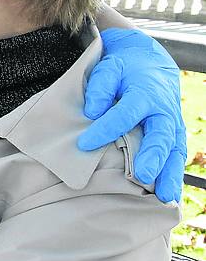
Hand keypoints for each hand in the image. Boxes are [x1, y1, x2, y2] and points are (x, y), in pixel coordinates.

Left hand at [78, 28, 185, 202]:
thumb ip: (101, 86)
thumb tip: (92, 111)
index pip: (125, 114)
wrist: (150, 64)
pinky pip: (176, 156)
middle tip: (143, 176)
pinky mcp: (174, 135)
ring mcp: (172, 124)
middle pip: (160, 136)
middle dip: (152, 157)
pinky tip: (167, 194)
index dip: (106, 128)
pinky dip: (173, 175)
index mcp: (146, 92)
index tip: (85, 144)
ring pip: (174, 151)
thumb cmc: (126, 69)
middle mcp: (163, 111)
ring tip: (164, 196)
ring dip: (170, 174)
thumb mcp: (110, 67)